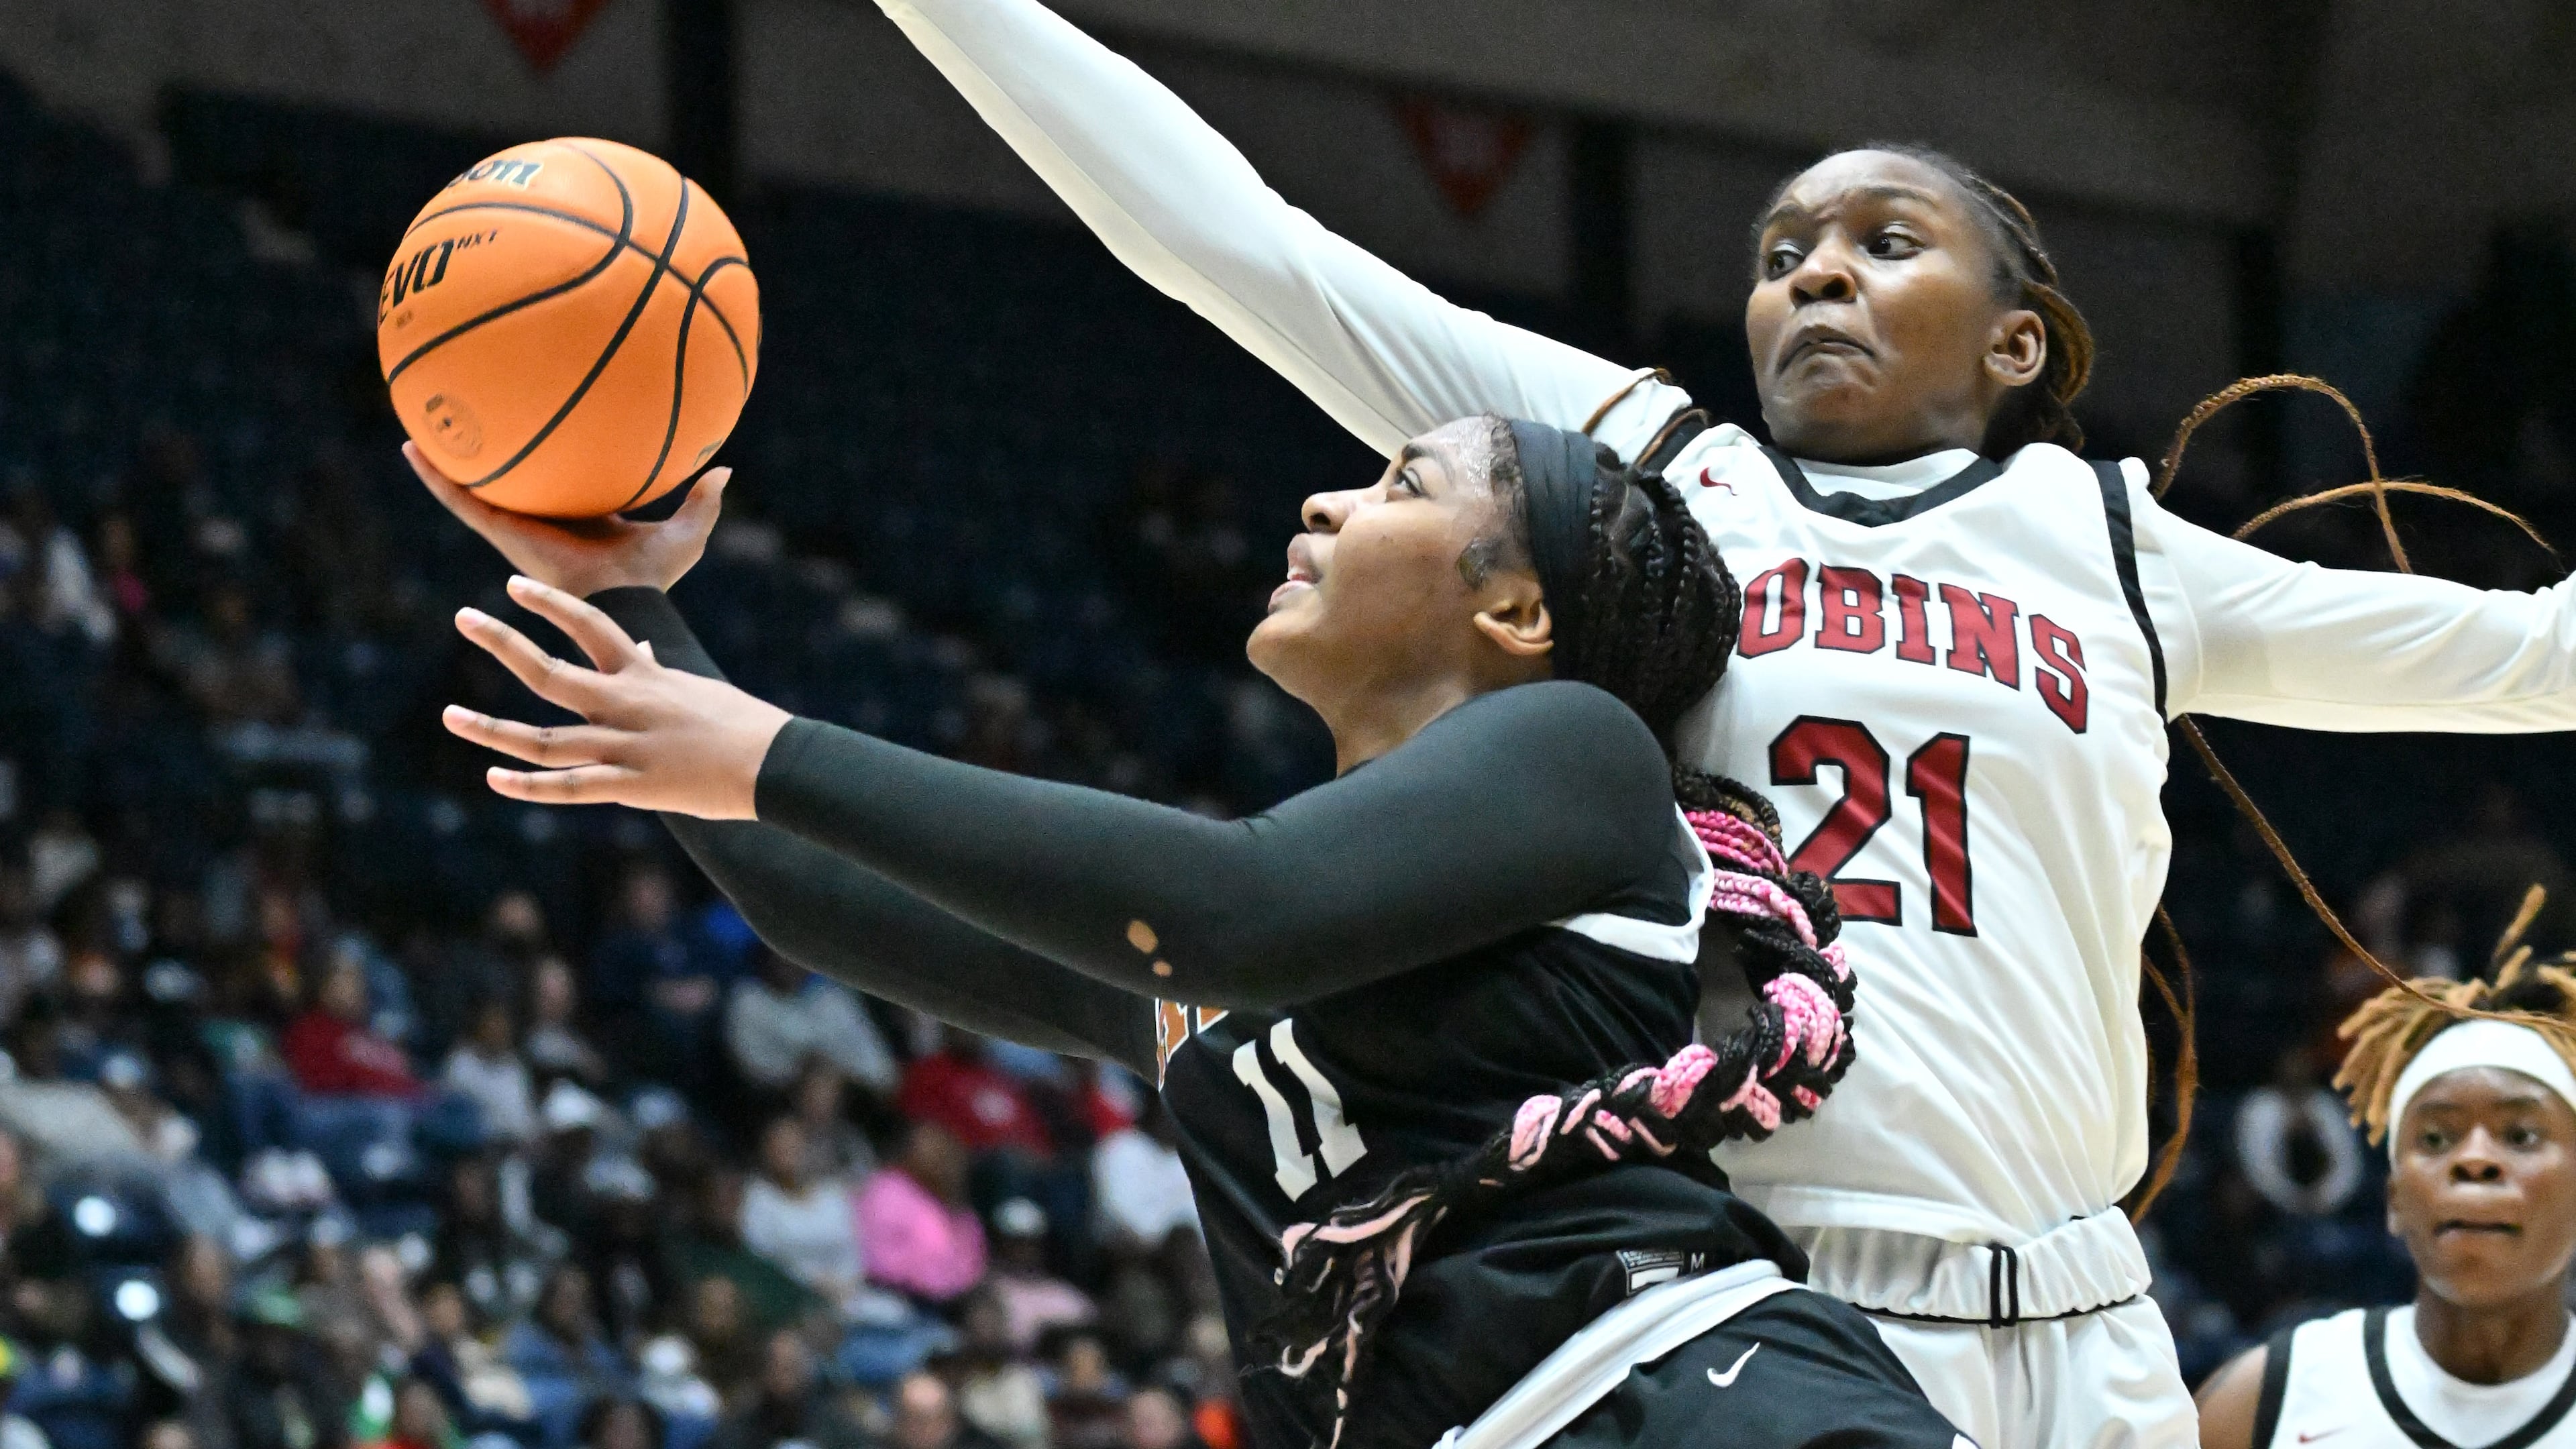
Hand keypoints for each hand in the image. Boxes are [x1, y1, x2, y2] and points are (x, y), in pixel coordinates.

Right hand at [406, 442, 728, 596]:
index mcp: (580, 513)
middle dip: (491, 452)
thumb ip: (701, 503)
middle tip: (465, 413)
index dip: (548, 457)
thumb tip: (722, 467)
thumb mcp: (684, 532)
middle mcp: (543, 516)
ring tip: (418, 421)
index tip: (532, 426)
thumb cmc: (653, 574)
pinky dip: (437, 475)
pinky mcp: (502, 530)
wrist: (621, 597)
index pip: (559, 480)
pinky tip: (413, 447)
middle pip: (512, 479)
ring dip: (447, 458)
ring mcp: (518, 523)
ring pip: (474, 486)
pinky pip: (461, 499)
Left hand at [443, 575, 791, 818]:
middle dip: (502, 643)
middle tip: (464, 618)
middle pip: (549, 672)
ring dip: (490, 728)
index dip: (549, 603)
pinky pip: (569, 788)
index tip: (511, 586)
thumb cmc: (744, 724)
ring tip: (449, 715)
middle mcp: (626, 704)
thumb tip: (638, 643)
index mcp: (645, 674)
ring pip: (543, 739)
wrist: (777, 763)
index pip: (590, 624)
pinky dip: (528, 787)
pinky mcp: (631, 787)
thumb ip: (657, 667)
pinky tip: (494, 779)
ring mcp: (625, 747)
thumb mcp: (696, 686)